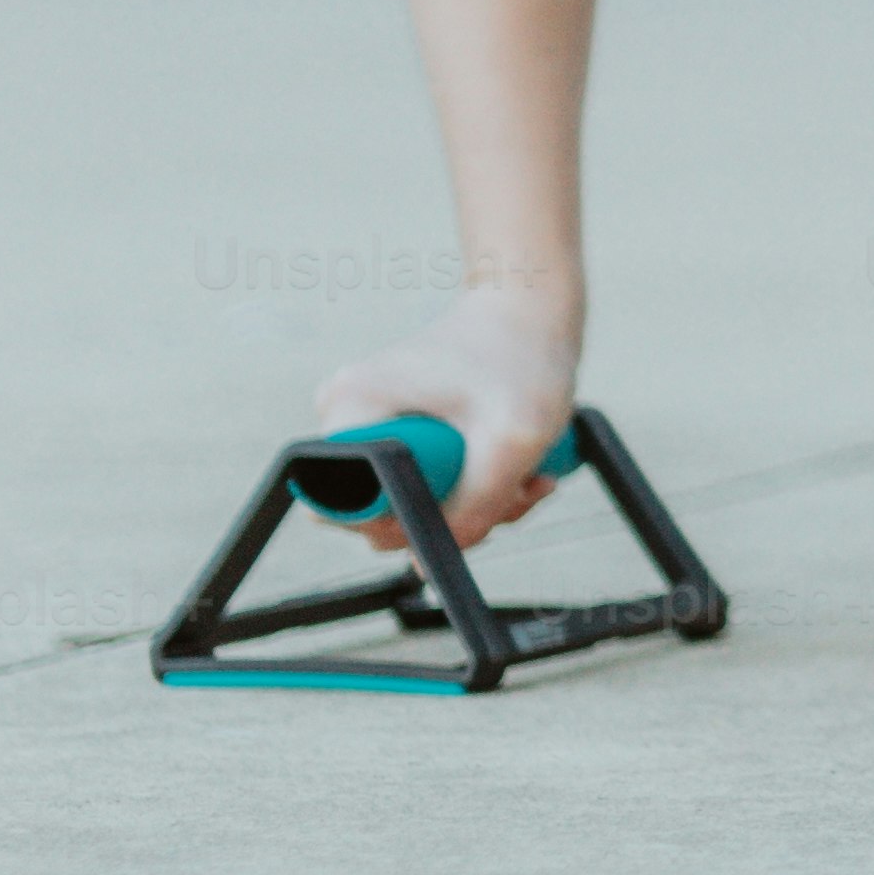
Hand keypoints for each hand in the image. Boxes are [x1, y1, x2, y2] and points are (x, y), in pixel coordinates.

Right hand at [299, 281, 584, 549]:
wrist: (532, 308)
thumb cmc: (523, 357)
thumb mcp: (513, 440)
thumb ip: (475, 506)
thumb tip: (425, 566)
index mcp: (351, 407)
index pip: (341, 505)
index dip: (402, 524)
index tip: (459, 503)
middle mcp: (348, 415)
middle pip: (380, 512)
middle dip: (451, 517)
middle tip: (508, 493)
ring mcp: (374, 422)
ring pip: (414, 503)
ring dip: (477, 505)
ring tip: (525, 475)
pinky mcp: (401, 430)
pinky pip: (432, 484)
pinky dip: (478, 488)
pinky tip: (519, 469)